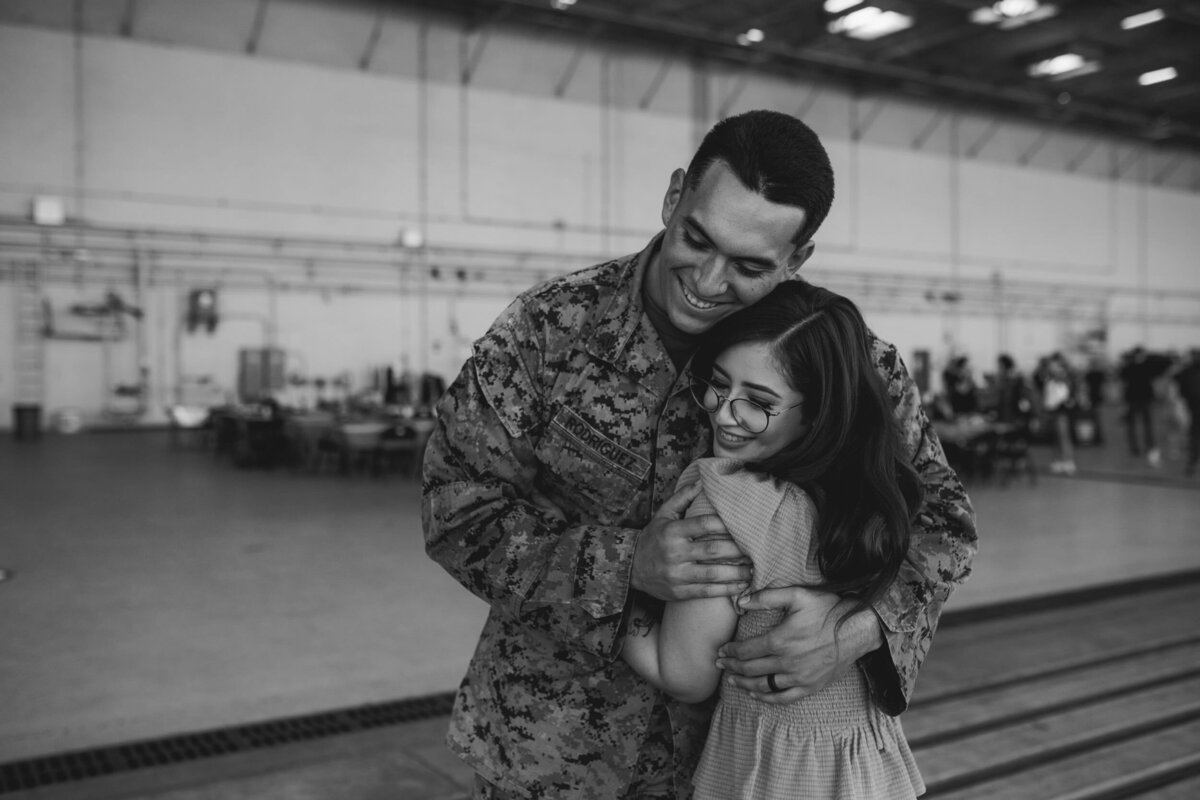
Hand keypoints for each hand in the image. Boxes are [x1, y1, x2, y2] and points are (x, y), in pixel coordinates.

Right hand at [631, 482, 750, 601]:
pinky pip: (707, 592)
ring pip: (712, 574)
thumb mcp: (663, 514)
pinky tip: (742, 586)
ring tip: (753, 569)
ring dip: (737, 573)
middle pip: (712, 550)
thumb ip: (683, 498)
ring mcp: (677, 574)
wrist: (630, 567)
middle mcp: (675, 553)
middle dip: (737, 550)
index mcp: (672, 532)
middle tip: (755, 548)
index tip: (742, 525)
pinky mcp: (679, 592)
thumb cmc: (653, 537)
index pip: (703, 525)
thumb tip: (702, 481)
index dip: (724, 525)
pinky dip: (727, 590)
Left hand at [714, 587, 881, 703]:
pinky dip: (766, 698)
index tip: (721, 651)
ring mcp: (798, 677)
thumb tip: (741, 600)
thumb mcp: (797, 595)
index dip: (730, 652)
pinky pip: (783, 698)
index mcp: (779, 641)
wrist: (858, 629)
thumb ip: (766, 597)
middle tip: (719, 664)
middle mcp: (786, 663)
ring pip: (763, 686)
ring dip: (744, 683)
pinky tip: (756, 694)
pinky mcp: (811, 686)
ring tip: (732, 680)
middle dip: (731, 667)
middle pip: (750, 669)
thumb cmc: (828, 609)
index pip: (745, 651)